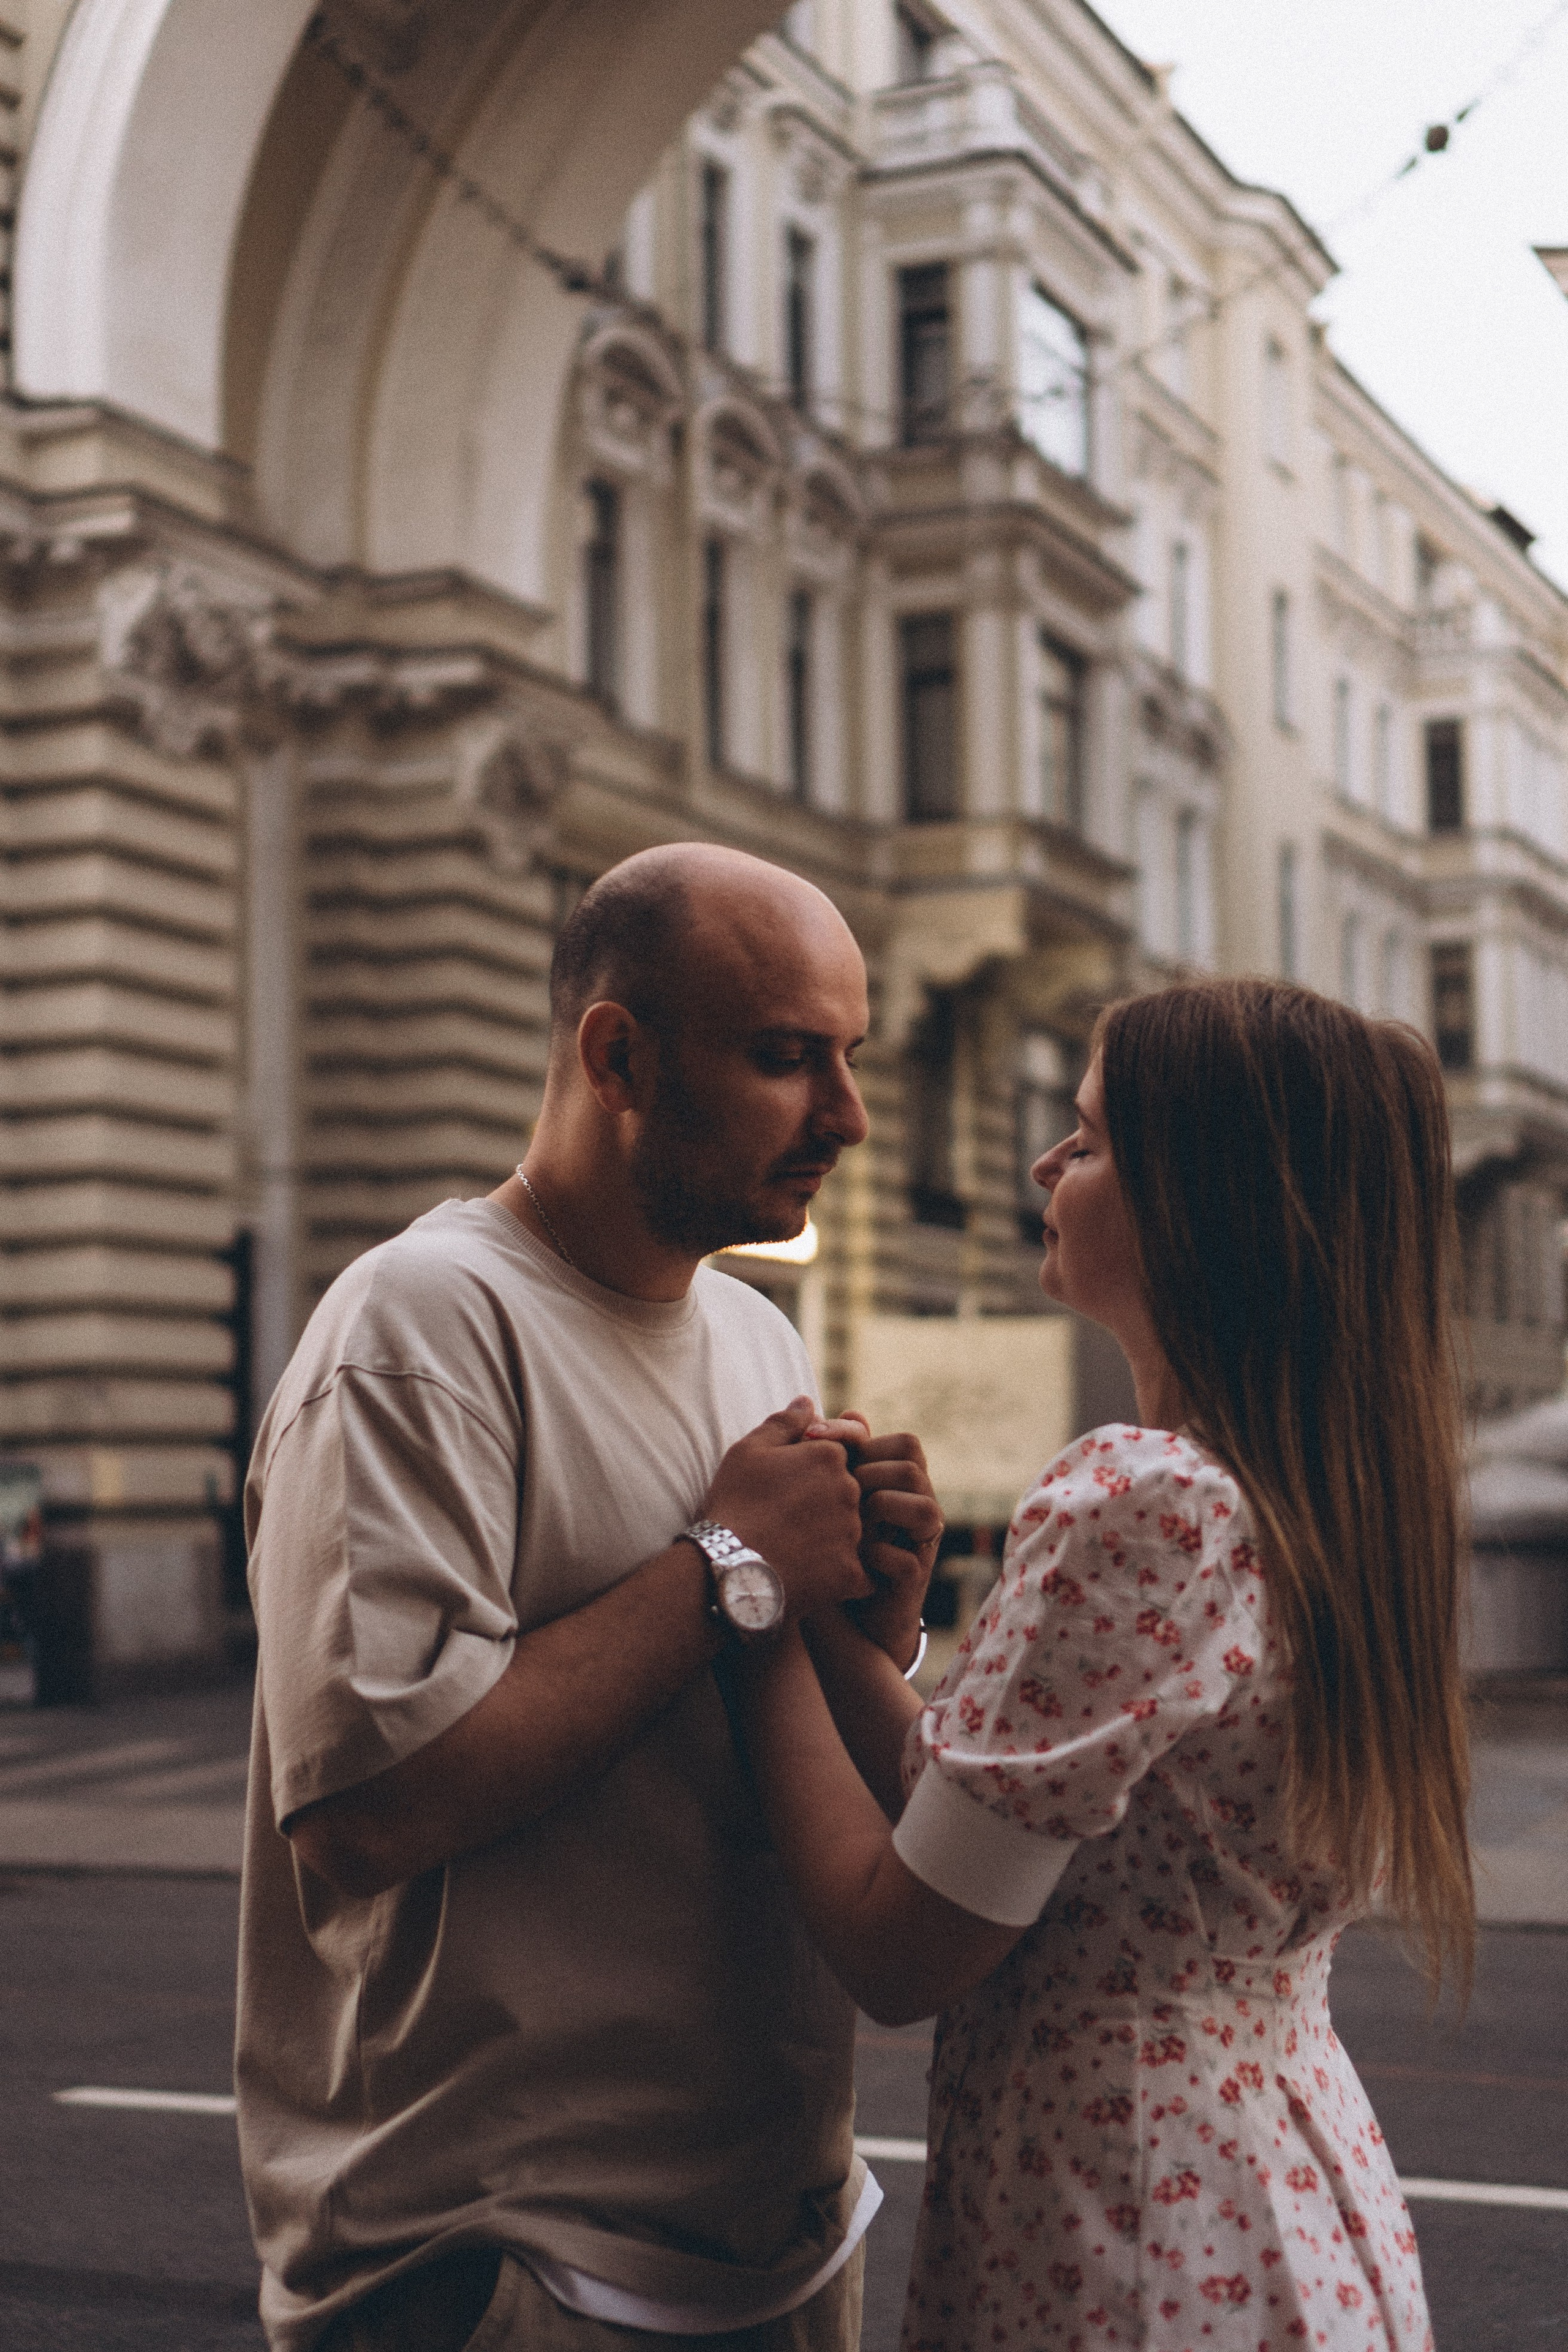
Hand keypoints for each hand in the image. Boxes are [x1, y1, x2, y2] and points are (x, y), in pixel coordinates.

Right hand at [702, 1398, 870, 1622]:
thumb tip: (808, 1401)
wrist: (726, 1567)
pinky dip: (841, 1575)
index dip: (817, 1471)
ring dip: (835, 1538)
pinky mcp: (852, 1572)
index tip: (792, 1489)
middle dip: (827, 1504)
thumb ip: (784, 1423)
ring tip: (797, 1551)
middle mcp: (849, 1490)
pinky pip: (859, 1571)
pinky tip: (814, 1577)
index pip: (841, 1457)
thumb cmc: (733, 1504)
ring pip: (856, 1531)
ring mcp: (854, 1532)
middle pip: (851, 1492)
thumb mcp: (748, 1451)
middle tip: (790, 1522)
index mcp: (828, 1457)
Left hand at [806, 1416, 942, 1672]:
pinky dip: (873, 1556)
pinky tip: (846, 1560)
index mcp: (897, 1484)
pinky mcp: (911, 1583)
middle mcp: (915, 1508)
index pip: (902, 1441)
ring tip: (847, 1521)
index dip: (859, 1434)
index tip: (812, 1436)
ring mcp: (918, 1546)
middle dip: (870, 1470)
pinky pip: (905, 1560)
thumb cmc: (825, 1550)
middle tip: (835, 1488)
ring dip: (879, 1508)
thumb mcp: (823, 1499)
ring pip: (924, 1507)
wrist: (834, 1619)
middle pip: (915, 1464)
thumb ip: (830, 1459)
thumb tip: (836, 1410)